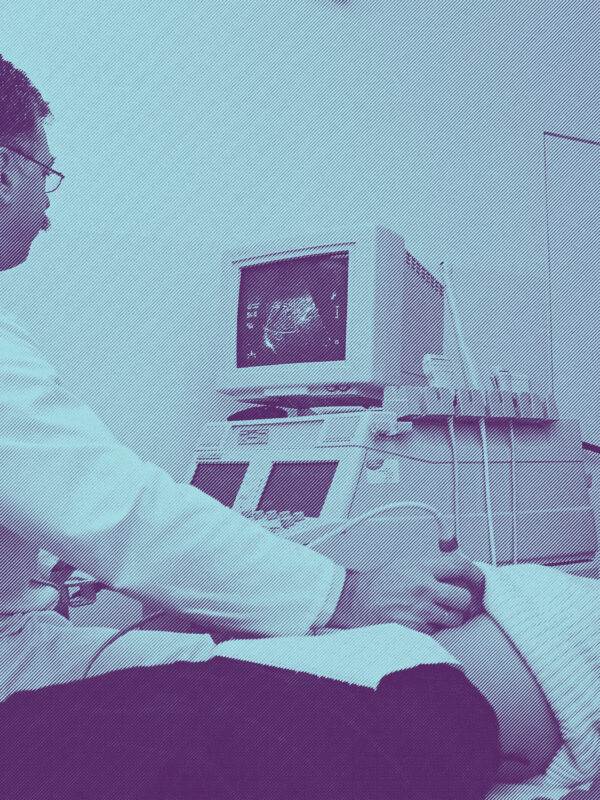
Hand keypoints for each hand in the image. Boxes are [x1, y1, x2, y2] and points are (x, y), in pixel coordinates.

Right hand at [328, 551, 484, 633]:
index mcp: (421, 568)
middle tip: (461, 602)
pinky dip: (438, 629)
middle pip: (464, 597)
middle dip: (466, 601)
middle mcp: (422, 589)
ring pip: (456, 619)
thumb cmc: (382, 583)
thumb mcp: (406, 563)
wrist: (357, 601)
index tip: (480, 580)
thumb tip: (460, 567)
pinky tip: (427, 622)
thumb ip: (433, 566)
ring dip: (453, 617)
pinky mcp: (415, 630)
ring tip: (441, 613)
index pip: (460, 566)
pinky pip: (440, 632)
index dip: (476, 574)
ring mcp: (419, 611)